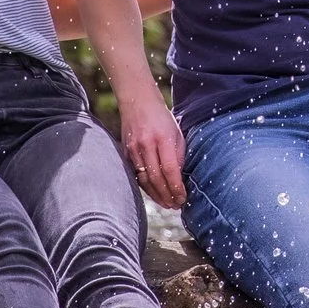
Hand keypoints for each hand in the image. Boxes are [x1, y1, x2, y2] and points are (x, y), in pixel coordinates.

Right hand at [120, 92, 188, 209]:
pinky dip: (145, 187)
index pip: (169, 170)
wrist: (137, 101)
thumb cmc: (162, 118)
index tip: (183, 197)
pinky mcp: (125, 152)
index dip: (176, 187)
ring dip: (156, 195)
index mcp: (162, 138)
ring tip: (167, 204)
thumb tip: (179, 179)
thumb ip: (178, 155)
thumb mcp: (176, 133)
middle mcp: (146, 144)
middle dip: (167, 195)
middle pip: (156, 178)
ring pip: (144, 179)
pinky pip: (135, 175)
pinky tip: (154, 194)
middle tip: (176, 206)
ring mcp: (133, 149)